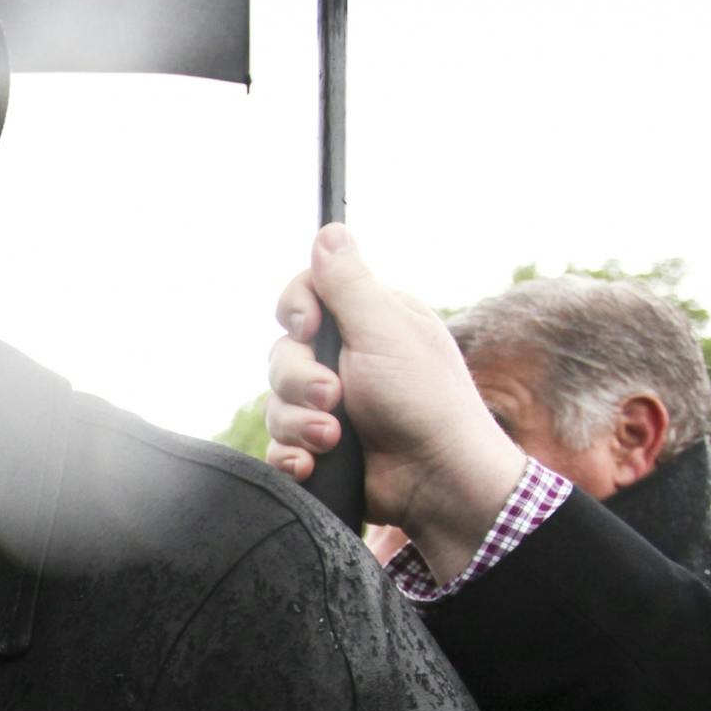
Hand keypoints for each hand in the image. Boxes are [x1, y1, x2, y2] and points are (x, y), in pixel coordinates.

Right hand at [265, 224, 528, 582]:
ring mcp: (331, 405)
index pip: (303, 295)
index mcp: (365, 321)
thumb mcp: (385, 331)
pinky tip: (312, 464)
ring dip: (299, 424)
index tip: (308, 328)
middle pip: (281, 352)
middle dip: (298, 381)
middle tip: (332, 396)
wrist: (435, 480)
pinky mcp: (320, 447)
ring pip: (275, 402)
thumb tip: (330, 229)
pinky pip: (279, 445)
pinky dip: (292, 456)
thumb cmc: (424, 400)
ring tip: (332, 439)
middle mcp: (345, 359)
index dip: (295, 310)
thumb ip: (349, 284)